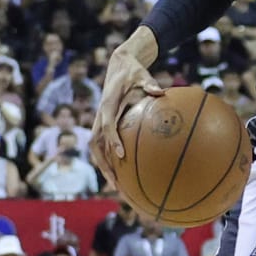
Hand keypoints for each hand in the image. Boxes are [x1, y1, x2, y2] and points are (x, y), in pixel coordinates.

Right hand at [92, 32, 163, 182]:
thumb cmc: (133, 71)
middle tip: (117, 184)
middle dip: (104, 165)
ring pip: (98, 151)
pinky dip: (113, 162)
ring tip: (120, 189)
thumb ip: (148, 83)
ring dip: (106, 169)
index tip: (122, 155)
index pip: (107, 125)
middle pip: (95, 146)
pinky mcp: (106, 126)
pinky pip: (106, 148)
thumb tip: (160, 92)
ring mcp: (101, 123)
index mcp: (107, 104)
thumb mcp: (141, 73)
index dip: (113, 140)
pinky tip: (128, 177)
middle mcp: (100, 117)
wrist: (119, 66)